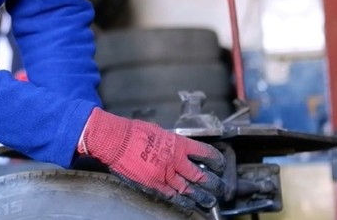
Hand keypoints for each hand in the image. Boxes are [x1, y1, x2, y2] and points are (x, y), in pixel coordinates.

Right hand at [77, 107, 225, 212]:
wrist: (115, 141)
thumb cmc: (132, 132)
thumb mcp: (158, 131)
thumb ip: (171, 142)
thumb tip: (177, 147)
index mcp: (178, 144)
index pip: (205, 153)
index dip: (216, 160)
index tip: (220, 165)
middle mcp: (175, 161)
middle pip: (201, 175)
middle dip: (214, 184)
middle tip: (221, 189)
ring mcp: (165, 175)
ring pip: (189, 189)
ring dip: (201, 197)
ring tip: (210, 202)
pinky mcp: (154, 185)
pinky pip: (172, 196)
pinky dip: (182, 201)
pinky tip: (189, 205)